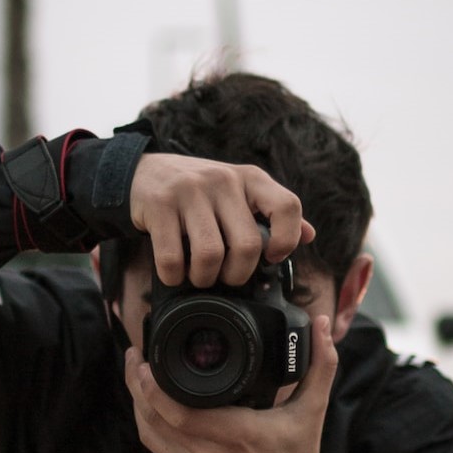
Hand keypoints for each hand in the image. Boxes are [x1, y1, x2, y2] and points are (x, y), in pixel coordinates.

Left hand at [124, 313, 337, 452]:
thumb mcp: (313, 410)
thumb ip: (321, 365)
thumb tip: (324, 325)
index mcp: (237, 434)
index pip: (178, 412)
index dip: (152, 387)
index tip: (145, 359)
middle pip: (154, 419)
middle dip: (136, 386)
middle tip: (134, 356)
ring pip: (150, 434)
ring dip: (137, 404)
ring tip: (135, 375)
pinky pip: (158, 449)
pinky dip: (148, 424)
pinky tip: (147, 405)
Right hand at [128, 154, 315, 287]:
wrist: (144, 173)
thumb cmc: (199, 193)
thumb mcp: (238, 194)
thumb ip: (271, 214)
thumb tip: (309, 234)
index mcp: (250, 178)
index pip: (287, 207)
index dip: (287, 240)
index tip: (272, 257)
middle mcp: (224, 180)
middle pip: (248, 245)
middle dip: (237, 275)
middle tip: (225, 277)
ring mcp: (190, 190)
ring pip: (211, 256)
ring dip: (204, 279)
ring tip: (198, 276)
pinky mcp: (161, 204)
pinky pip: (173, 258)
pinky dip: (174, 276)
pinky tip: (174, 272)